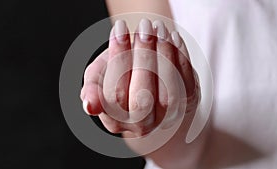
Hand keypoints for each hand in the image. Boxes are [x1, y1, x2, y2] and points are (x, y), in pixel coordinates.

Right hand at [80, 19, 199, 137]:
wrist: (148, 84)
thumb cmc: (120, 77)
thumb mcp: (101, 79)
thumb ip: (92, 88)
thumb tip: (89, 105)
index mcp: (115, 119)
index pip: (114, 94)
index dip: (118, 60)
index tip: (120, 28)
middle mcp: (141, 125)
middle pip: (142, 98)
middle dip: (143, 58)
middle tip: (144, 26)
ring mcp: (167, 117)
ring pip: (169, 94)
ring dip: (165, 56)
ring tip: (159, 29)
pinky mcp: (188, 105)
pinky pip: (187, 84)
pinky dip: (182, 59)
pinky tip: (173, 38)